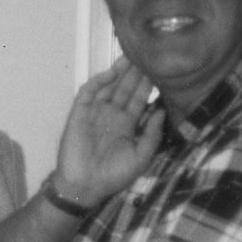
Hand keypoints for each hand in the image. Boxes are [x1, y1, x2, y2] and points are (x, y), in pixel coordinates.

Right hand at [55, 57, 163, 206]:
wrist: (85, 186)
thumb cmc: (113, 175)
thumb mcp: (141, 157)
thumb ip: (152, 134)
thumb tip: (162, 110)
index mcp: (127, 125)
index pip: (140, 99)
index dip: (148, 84)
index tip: (159, 69)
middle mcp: (112, 114)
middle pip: (125, 88)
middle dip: (135, 72)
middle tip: (146, 54)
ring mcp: (95, 112)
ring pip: (109, 86)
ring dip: (119, 72)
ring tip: (130, 56)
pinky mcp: (79, 113)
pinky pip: (88, 92)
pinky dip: (98, 82)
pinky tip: (110, 74)